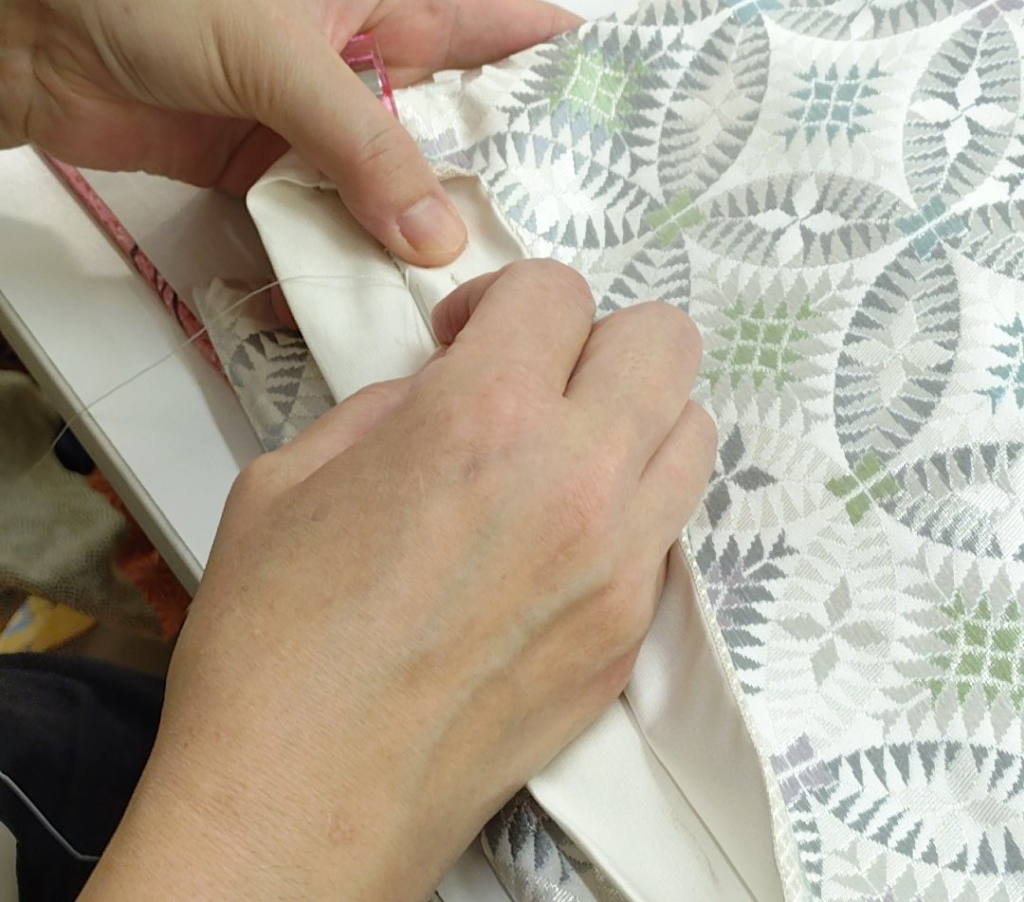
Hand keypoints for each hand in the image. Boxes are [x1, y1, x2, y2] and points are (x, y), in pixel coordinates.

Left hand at [0, 0, 578, 263]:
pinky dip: (369, 258)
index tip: (633, 130)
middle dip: (517, 181)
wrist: (39, 38)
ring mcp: (331, 131)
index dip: (576, 72)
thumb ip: (364, 148)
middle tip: (575, 243)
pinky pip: (346, 224)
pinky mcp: (285, 179)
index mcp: (397, 2)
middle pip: (470, 131)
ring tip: (500, 287)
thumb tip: (436, 238)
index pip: (513, 31)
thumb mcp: (282, 54)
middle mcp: (377, 69)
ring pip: (410, 189)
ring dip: (440, 234)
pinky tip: (402, 297)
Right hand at [81, 261, 715, 900]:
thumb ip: (391, 405)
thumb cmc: (275, 651)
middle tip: (535, 374)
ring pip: (691, 431)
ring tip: (560, 449)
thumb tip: (446, 388)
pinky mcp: (628, 637)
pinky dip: (630, 502)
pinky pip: (668, 527)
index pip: (558, 291)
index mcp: (482, 420)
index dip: (505, 299)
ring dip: (631, 416)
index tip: (471, 336)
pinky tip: (559, 534)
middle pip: (664, 342)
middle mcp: (575, 483)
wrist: (298, 803)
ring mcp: (620, 566)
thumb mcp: (295, 476)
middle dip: (597, 338)